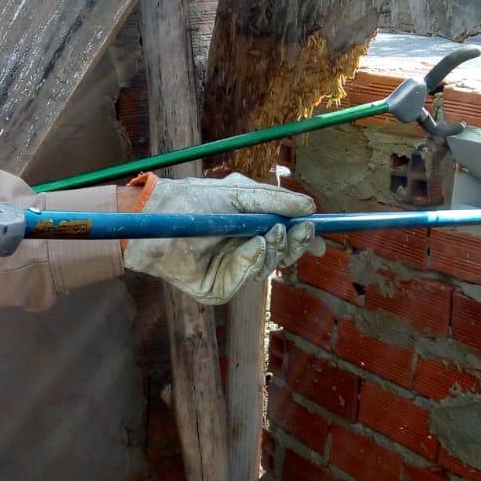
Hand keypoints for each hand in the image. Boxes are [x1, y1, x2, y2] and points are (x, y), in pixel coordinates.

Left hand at [121, 172, 321, 304]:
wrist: (158, 219)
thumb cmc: (193, 201)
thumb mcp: (240, 193)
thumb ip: (275, 199)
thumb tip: (310, 206)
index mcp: (248, 229)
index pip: (283, 239)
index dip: (303, 240)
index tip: (322, 240)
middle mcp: (241, 251)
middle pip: (281, 256)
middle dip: (295, 244)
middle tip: (302, 231)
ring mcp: (230, 271)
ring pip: (268, 268)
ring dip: (276, 249)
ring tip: (271, 232)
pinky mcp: (218, 288)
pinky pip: (246, 278)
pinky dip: (253, 261)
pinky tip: (252, 246)